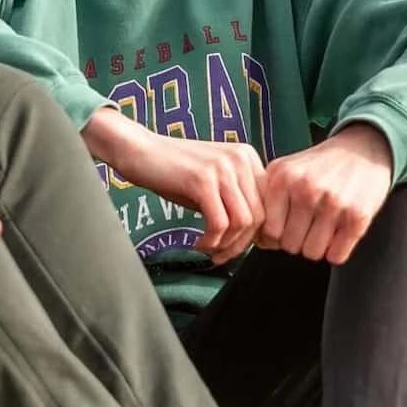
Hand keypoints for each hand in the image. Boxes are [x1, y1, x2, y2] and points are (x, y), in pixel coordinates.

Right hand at [83, 108, 264, 264]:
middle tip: (221, 256)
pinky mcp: (202, 180)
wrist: (138, 150)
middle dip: (241, 244)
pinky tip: (199, 244)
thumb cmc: (173, 170)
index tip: (237, 246)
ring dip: (227, 246)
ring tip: (210, 251)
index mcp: (247, 157)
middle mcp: (241, 158)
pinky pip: (220, 224)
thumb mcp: (213, 181)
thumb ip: (236, 200)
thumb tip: (256, 238)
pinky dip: (212, 241)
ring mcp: (222, 167)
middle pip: (259, 216)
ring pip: (242, 223)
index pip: (268, 205)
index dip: (256, 233)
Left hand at [257, 123, 392, 264]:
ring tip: (321, 230)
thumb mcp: (284, 170)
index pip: (269, 231)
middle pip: (289, 245)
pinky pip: (336, 256)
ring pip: (312, 253)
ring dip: (316, 247)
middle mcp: (305, 189)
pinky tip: (338, 234)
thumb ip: (266, 198)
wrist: (361, 151)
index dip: (276, 235)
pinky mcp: (358, 216)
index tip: (285, 229)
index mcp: (282, 178)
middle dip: (296, 241)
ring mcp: (333, 202)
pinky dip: (336, 251)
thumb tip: (259, 240)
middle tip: (306, 228)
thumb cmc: (317, 167)